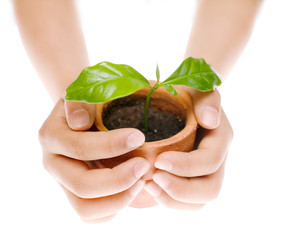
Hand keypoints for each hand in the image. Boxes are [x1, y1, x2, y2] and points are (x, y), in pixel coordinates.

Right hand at [39, 99, 148, 221]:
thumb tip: (80, 121)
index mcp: (52, 136)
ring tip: (142, 181)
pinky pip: (92, 216)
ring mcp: (64, 183)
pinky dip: (115, 208)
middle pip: (82, 185)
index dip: (110, 145)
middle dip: (119, 179)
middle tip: (145, 166)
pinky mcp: (76, 195)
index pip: (79, 148)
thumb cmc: (89, 100)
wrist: (83, 113)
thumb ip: (80, 100)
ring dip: (119, 199)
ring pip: (85, 208)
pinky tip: (134, 190)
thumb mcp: (83, 91)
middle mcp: (54, 163)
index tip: (140, 136)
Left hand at [144, 90, 232, 208]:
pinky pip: (187, 202)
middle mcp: (218, 161)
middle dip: (181, 190)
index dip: (186, 166)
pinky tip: (149, 187)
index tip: (158, 160)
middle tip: (152, 179)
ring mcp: (206, 174)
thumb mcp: (201, 89)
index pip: (210, 162)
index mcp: (221, 139)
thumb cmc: (191, 93)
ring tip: (148, 186)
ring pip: (199, 202)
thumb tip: (210, 120)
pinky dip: (169, 200)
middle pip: (210, 190)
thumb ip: (208, 100)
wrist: (187, 101)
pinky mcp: (192, 181)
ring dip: (173, 199)